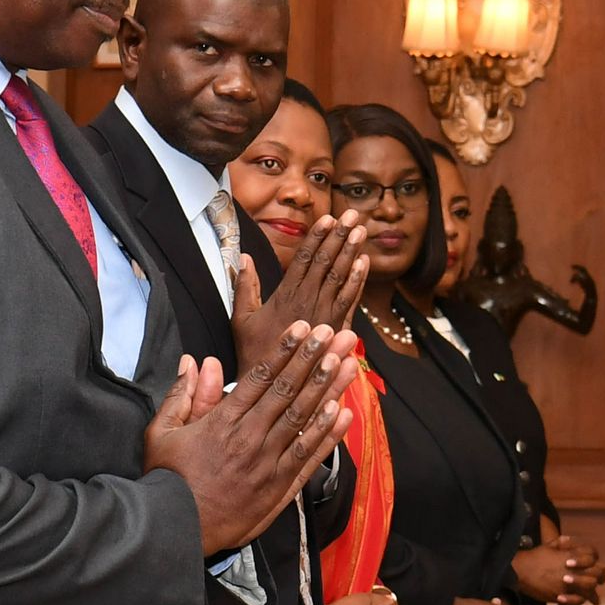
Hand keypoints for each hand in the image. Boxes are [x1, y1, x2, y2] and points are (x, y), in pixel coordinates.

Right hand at [143, 326, 357, 553]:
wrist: (176, 530)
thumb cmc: (167, 481)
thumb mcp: (162, 433)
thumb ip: (182, 396)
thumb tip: (194, 362)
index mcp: (223, 421)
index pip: (261, 377)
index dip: (285, 351)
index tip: (303, 329)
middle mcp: (251, 438)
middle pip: (289, 391)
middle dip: (314, 360)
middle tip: (334, 334)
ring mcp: (268, 463)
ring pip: (304, 419)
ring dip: (327, 389)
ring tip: (346, 363)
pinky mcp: (279, 488)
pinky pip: (308, 456)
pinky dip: (327, 435)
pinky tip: (344, 412)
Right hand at [230, 209, 368, 378]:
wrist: (274, 390)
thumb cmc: (254, 355)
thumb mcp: (240, 320)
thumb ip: (245, 286)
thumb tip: (243, 257)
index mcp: (284, 298)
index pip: (303, 260)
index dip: (317, 237)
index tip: (327, 218)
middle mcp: (307, 304)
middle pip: (325, 263)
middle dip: (339, 237)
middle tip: (350, 214)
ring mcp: (324, 317)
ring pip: (340, 278)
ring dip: (351, 252)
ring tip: (360, 230)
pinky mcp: (336, 331)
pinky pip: (350, 301)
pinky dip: (357, 281)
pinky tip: (364, 262)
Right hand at [510, 536, 599, 604]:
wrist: (520, 569)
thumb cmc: (534, 556)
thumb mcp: (549, 545)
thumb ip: (561, 543)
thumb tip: (567, 539)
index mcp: (572, 555)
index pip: (592, 555)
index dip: (593, 560)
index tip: (591, 564)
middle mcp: (574, 569)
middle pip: (596, 573)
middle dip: (598, 578)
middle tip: (598, 583)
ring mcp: (568, 583)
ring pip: (589, 590)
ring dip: (592, 596)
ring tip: (595, 601)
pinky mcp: (561, 595)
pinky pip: (574, 603)